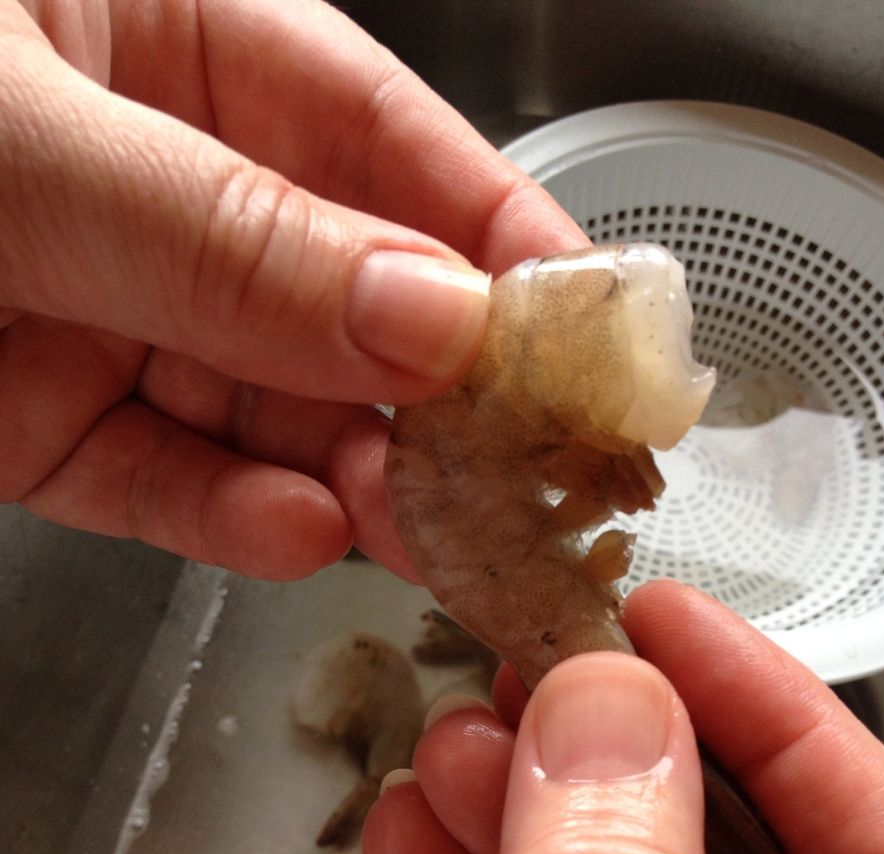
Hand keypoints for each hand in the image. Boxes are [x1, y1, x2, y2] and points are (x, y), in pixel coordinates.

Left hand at [0, 0, 580, 577]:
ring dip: (352, 475)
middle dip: (435, 391)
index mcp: (162, 42)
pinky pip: (160, 478)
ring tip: (424, 525)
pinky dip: (230, 517)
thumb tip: (430, 317)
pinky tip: (298, 530)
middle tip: (520, 465)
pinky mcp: (46, 423)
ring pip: (264, 409)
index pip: (373, 136)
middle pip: (339, 298)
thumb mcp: (33, 141)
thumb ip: (233, 239)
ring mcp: (99, 310)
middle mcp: (150, 187)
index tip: (583, 322)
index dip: (490, 233)